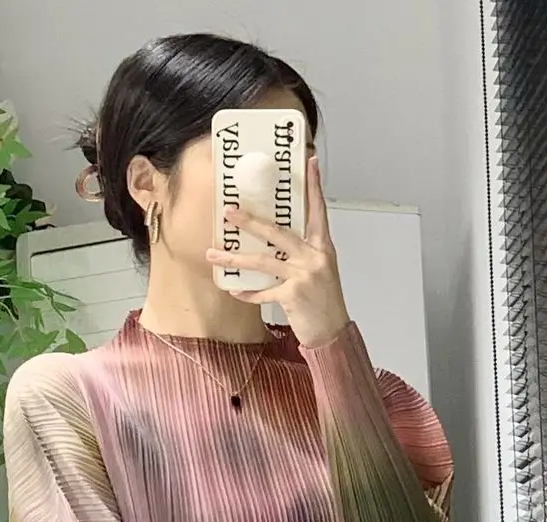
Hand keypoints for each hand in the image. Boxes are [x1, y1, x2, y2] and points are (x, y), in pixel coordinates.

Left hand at [205, 149, 349, 348]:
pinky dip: (248, 292)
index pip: (318, 209)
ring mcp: (303, 275)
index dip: (314, 186)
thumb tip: (276, 243)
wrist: (333, 333)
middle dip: (250, 222)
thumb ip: (302, 254)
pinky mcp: (293, 295)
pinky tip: (234, 289)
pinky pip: (263, 292)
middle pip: (277, 232)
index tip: (310, 162)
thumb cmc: (324, 302)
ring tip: (213, 254)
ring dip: (235, 258)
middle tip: (229, 212)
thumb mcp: (320, 271)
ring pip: (263, 261)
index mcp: (322, 246)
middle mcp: (314, 256)